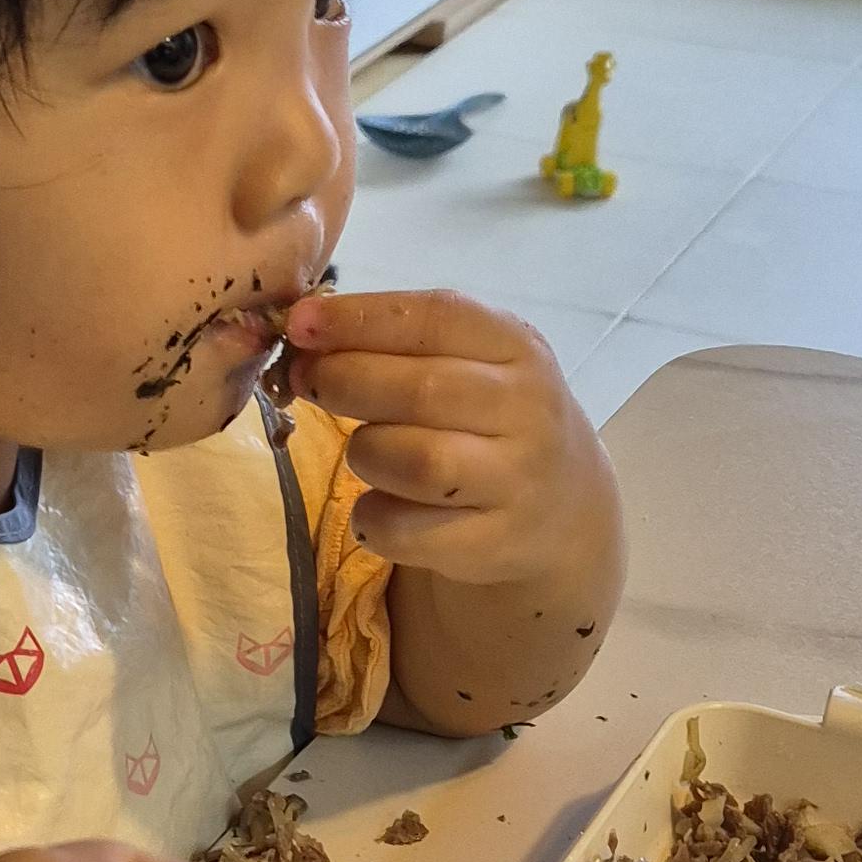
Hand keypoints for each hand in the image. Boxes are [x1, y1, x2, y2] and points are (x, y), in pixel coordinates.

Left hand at [283, 287, 595, 580]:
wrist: (561, 504)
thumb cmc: (490, 415)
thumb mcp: (472, 360)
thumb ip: (401, 339)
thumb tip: (304, 327)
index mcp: (518, 347)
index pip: (437, 319)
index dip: (360, 318)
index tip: (301, 323)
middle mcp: (527, 410)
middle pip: (421, 391)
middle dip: (345, 381)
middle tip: (308, 382)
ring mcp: (515, 480)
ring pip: (415, 462)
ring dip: (365, 453)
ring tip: (365, 452)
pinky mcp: (493, 542)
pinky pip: (407, 531)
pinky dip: (372, 517)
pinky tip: (376, 505)